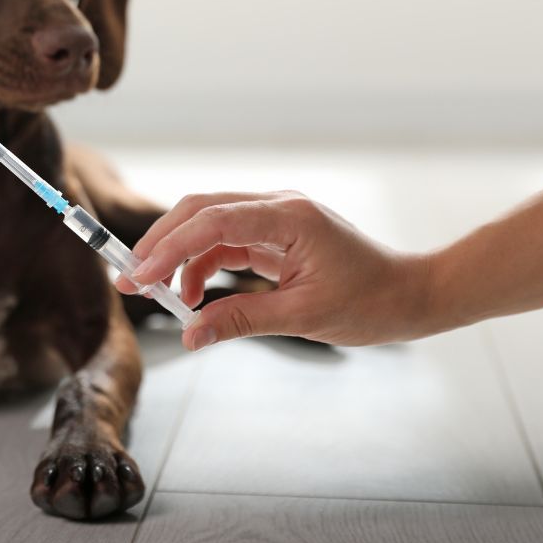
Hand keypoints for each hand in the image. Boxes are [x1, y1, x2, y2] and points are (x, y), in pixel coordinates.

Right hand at [115, 192, 438, 349]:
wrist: (412, 294)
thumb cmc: (371, 303)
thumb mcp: (303, 318)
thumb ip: (241, 320)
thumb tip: (190, 335)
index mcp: (289, 218)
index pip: (213, 221)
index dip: (170, 248)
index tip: (139, 277)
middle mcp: (278, 207)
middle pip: (201, 210)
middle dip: (161, 243)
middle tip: (130, 279)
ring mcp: (276, 218)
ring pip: (209, 225)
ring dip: (179, 257)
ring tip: (160, 297)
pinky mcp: (275, 235)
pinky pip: (226, 242)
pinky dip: (203, 266)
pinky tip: (194, 297)